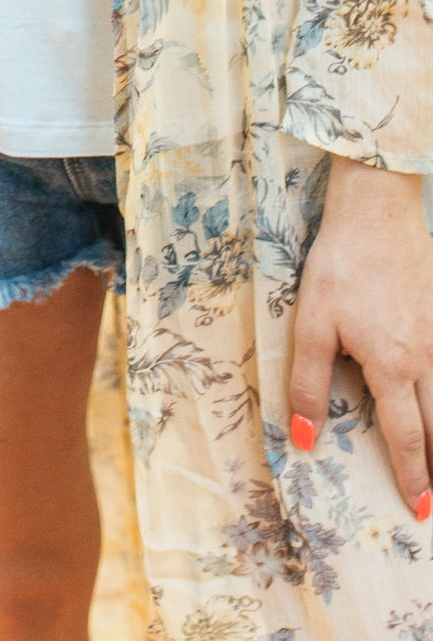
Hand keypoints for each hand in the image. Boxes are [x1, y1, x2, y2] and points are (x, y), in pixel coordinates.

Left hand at [289, 155, 432, 518]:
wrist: (377, 211)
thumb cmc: (339, 265)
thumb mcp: (312, 323)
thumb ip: (309, 381)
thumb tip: (302, 437)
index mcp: (392, 366)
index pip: (406, 437)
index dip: (412, 475)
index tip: (419, 509)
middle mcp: (426, 358)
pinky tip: (432, 392)